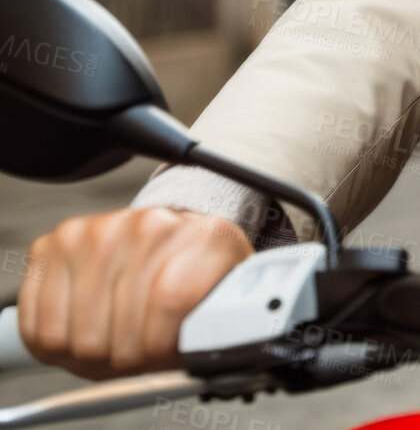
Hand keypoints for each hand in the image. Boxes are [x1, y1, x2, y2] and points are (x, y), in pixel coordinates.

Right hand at [17, 207, 253, 378]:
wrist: (167, 239)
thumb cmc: (193, 279)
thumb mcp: (218, 301)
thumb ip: (207, 328)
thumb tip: (185, 354)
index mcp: (205, 237)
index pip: (172, 299)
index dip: (160, 346)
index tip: (161, 356)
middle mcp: (149, 226)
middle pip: (119, 329)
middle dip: (126, 357)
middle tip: (136, 354)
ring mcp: (97, 231)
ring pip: (76, 336)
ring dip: (91, 356)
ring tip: (111, 344)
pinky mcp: (53, 244)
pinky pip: (38, 326)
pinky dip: (55, 346)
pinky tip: (80, 333)